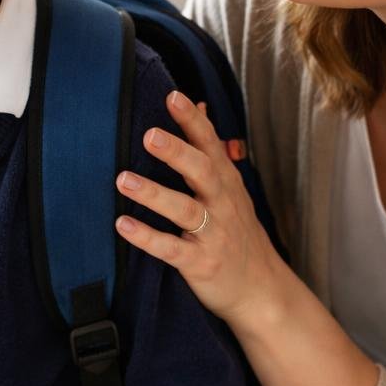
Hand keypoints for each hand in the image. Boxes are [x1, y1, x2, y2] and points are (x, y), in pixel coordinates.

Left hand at [114, 91, 287, 324]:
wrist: (261, 289)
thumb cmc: (238, 232)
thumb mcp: (230, 187)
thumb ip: (211, 148)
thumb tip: (199, 106)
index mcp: (226, 182)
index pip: (210, 144)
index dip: (193, 121)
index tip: (172, 96)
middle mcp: (222, 204)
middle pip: (201, 172)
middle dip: (177, 152)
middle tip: (149, 135)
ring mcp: (213, 234)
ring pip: (185, 210)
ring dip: (154, 194)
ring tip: (123, 179)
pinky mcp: (201, 263)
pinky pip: (172, 249)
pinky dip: (148, 238)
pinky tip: (123, 225)